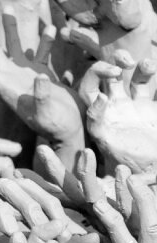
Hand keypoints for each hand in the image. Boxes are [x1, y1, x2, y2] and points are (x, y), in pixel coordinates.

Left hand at [0, 10, 83, 143]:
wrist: (67, 129)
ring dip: (11, 26)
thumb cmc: (53, 125)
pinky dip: (44, 39)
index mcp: (4, 86)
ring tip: (7, 6)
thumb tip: (39, 77)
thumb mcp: (44, 112)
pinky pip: (41, 51)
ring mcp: (25, 72)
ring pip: (14, 44)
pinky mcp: (42, 72)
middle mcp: (11, 76)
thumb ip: (40, 95)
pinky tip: (49, 27)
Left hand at [80, 54, 156, 170]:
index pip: (92, 114)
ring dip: (126, 66)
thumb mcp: (125, 175)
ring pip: (122, 79)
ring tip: (145, 63)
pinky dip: (149, 72)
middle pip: (98, 84)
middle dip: (103, 71)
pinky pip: (144, 83)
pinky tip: (154, 65)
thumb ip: (110, 180)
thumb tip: (101, 178)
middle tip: (117, 68)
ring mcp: (129, 105)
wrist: (156, 165)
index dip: (96, 105)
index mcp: (102, 129)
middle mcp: (110, 113)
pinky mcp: (147, 104)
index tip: (104, 97)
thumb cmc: (142, 172)